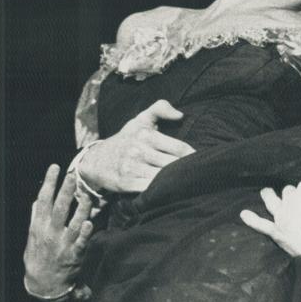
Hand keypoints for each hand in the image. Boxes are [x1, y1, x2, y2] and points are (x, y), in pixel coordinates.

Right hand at [23, 165, 93, 297]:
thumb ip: (36, 217)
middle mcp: (50, 233)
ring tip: (87, 195)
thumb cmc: (38, 256)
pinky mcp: (74, 256)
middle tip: (73, 175)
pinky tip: (90, 222)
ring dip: (81, 208)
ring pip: (73, 223)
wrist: (42, 283)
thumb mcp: (33, 236)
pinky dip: (85, 233)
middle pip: (58, 207)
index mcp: (38, 225)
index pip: (43, 199)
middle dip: (66, 190)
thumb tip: (37, 200)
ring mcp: (62, 244)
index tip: (55, 167)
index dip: (49, 182)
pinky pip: (81, 243)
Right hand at [79, 100, 195, 192]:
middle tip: (202, 175)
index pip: (179, 148)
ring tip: (190, 185)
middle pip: (173, 164)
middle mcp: (138, 150)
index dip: (193, 156)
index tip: (203, 161)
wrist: (97, 159)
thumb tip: (181, 115)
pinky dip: (161, 192)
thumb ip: (160, 109)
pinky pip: (149, 190)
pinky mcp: (126, 183)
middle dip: (188, 170)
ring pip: (163, 178)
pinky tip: (171, 193)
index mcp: (146, 135)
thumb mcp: (140, 120)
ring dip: (177, 183)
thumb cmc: (126, 139)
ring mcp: (131, 167)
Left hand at [239, 180, 300, 267]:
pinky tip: (243, 214)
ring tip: (265, 192)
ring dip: (268, 195)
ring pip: (271, 200)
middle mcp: (291, 199)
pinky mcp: (276, 231)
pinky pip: (261, 224)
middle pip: (290, 192)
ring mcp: (281, 215)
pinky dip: (252, 220)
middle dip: (294, 196)